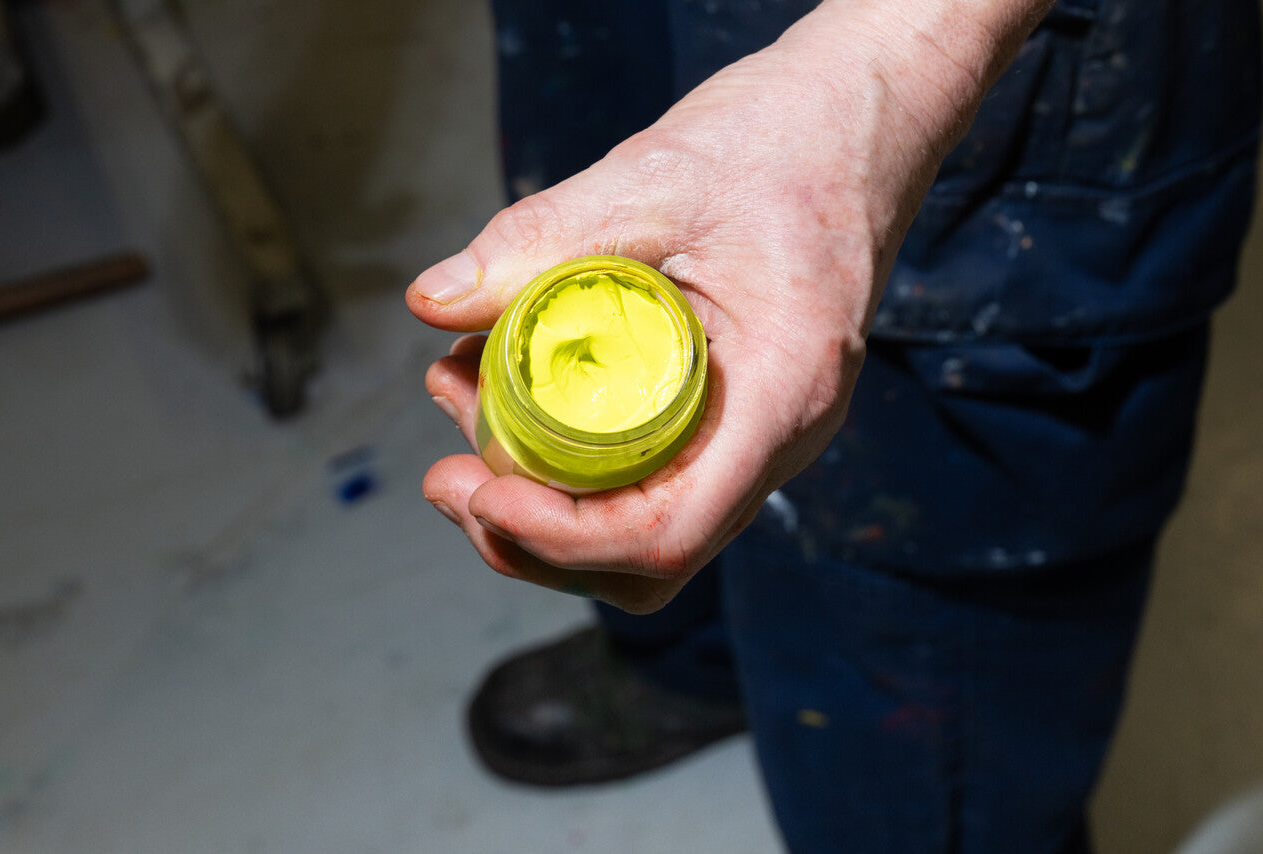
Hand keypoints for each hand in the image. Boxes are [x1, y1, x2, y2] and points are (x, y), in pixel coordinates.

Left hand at [406, 0, 1047, 611]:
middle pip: (646, 560)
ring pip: (643, 531)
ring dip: (542, 508)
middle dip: (534, 542)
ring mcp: (755, 435)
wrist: (857, 119)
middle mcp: (776, 440)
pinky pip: (649, 478)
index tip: (479, 491)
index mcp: (780, 397)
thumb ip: (542, 240)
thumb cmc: (784, 140)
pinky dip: (569, 465)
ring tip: (462, 412)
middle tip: (448, 477)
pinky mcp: (730, 416)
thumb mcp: (653, 178)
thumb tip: (434, 302)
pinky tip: (505, 394)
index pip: (666, 534)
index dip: (559, 539)